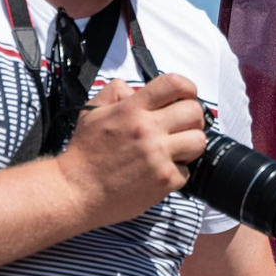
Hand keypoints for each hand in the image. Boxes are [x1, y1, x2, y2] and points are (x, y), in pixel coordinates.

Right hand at [56, 71, 209, 226]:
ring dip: (190, 144)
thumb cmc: (85, 153)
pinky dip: (178, 171)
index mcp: (131, 109)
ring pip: (199, 141)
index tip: (186, 96)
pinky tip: (160, 170)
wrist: (76, 191)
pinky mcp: (164, 181)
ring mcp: (158, 157)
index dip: (188, 88)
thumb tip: (137, 88)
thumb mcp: (92, 112)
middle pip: (194, 112)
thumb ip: (116, 92)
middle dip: (192, 118)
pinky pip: (188, 170)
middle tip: (181, 126)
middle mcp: (147, 130)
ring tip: (174, 149)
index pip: (174, 85)